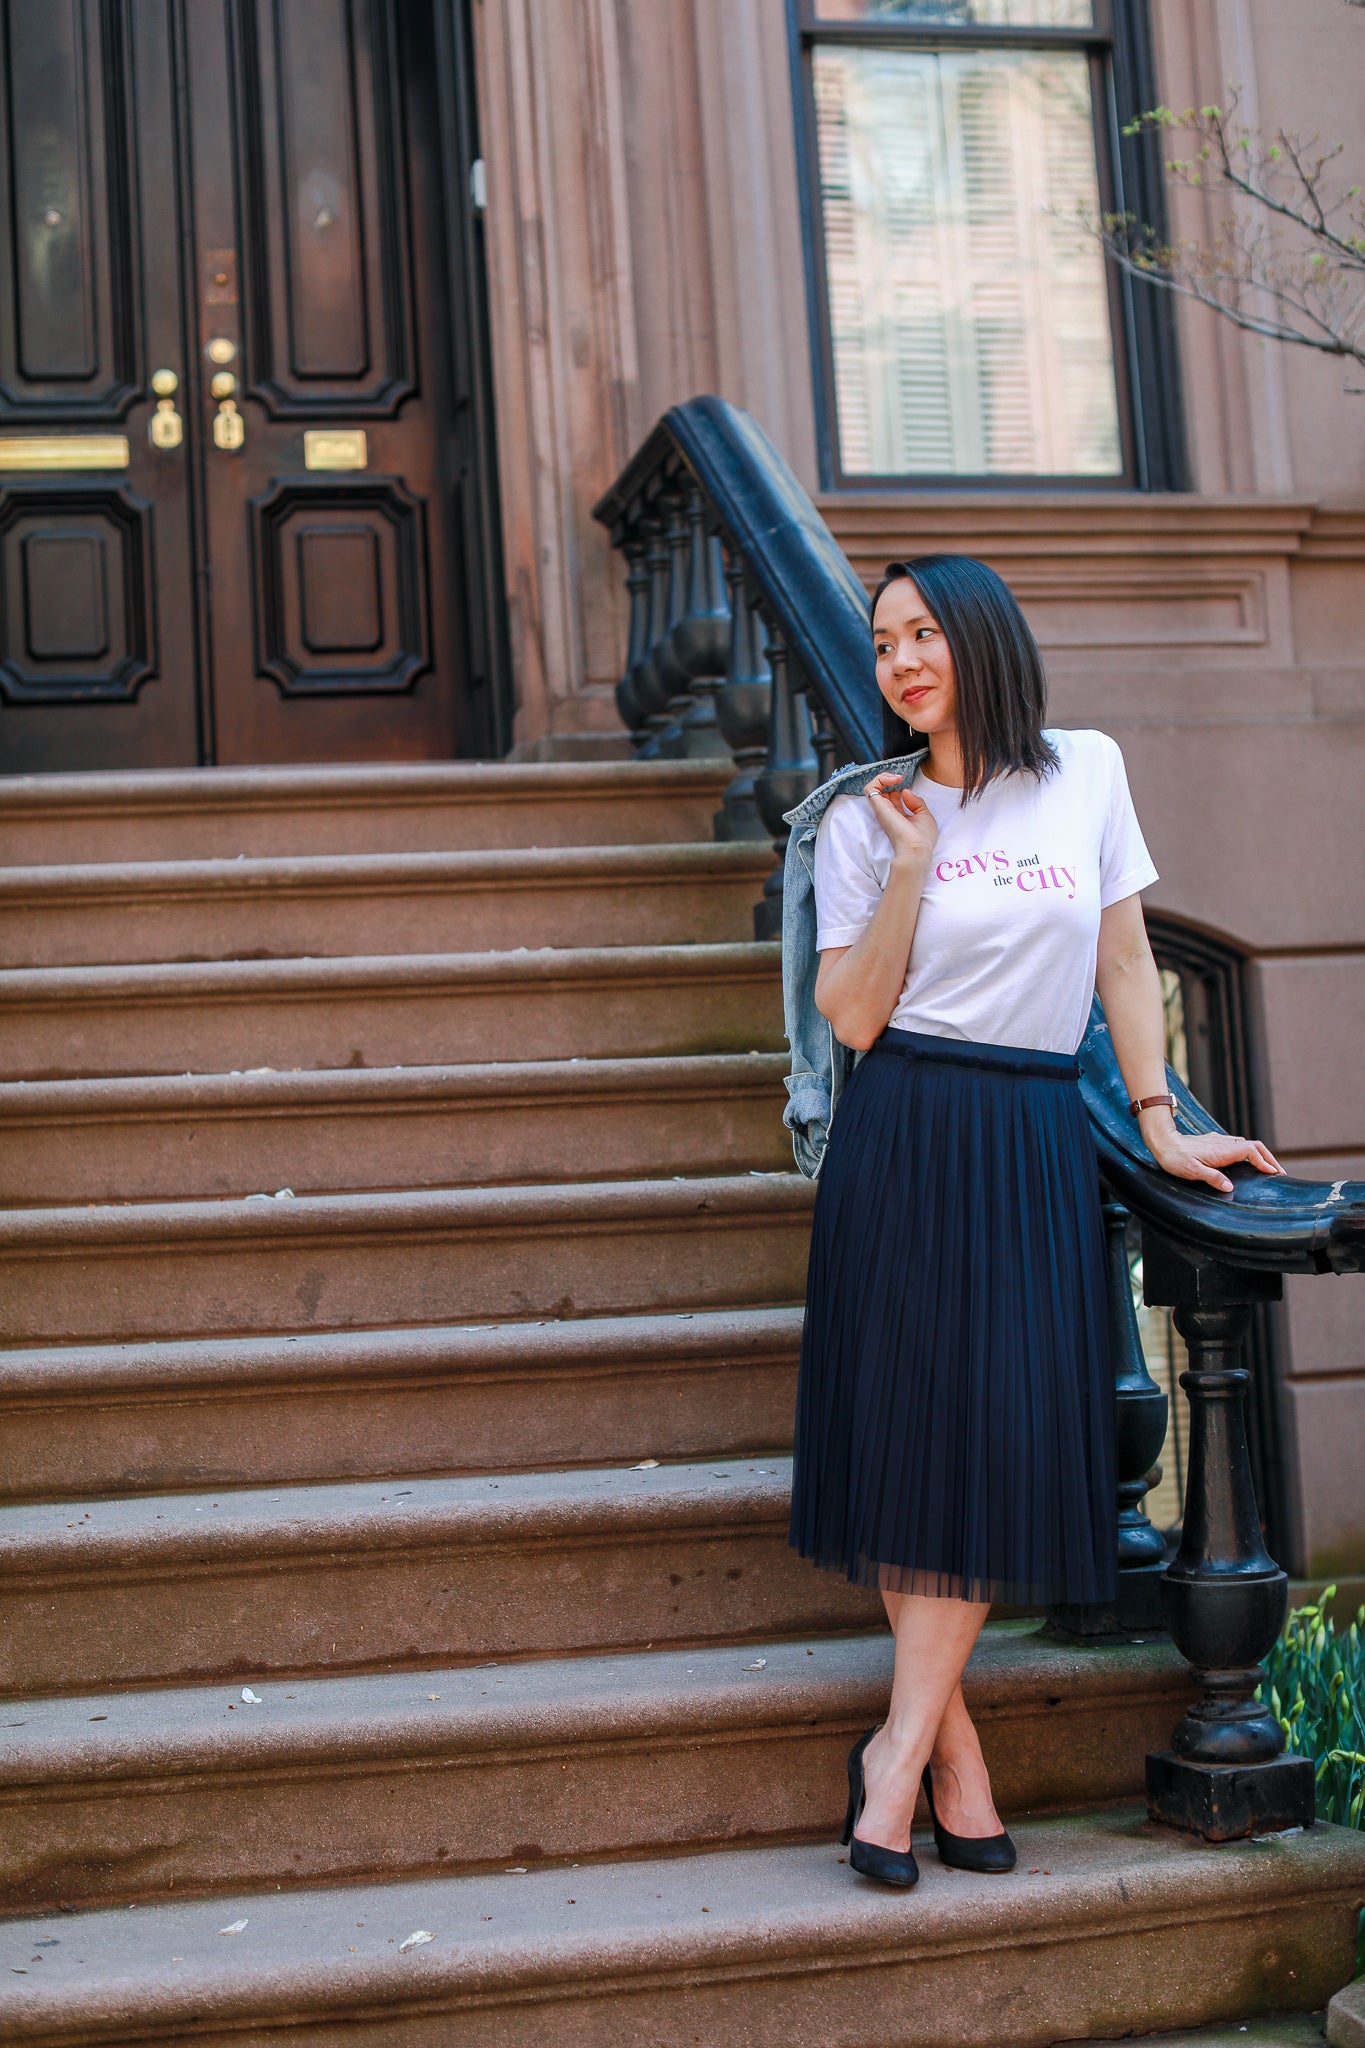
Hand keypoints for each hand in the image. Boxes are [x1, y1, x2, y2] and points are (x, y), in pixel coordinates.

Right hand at [865, 772, 937, 868]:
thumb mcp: (925, 815)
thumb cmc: (922, 838)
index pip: (893, 796)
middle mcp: (888, 811)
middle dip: (890, 779)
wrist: (916, 849)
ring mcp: (882, 809)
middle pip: (882, 790)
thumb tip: (905, 791)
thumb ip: (916, 802)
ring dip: (884, 777)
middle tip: (901, 779)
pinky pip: (871, 787)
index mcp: (899, 815)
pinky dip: (881, 779)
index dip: (899, 787)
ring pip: (873, 787)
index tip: (908, 785)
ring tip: (897, 778)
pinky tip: (894, 780)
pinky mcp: (878, 807)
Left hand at [1143, 1119, 1284, 1194]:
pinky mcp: (1215, 1142)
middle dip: (1269, 1158)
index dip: (1264, 1161)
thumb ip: (1212, 1178)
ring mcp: (1220, 1141)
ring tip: (1268, 1169)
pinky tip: (1248, 1163)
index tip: (1274, 1173)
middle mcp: (1223, 1143)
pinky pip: (1238, 1146)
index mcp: (1221, 1151)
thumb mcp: (1192, 1171)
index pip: (1251, 1151)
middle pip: (1254, 1146)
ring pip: (1247, 1145)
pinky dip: (1249, 1153)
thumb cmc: (1175, 1158)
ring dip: (1260, 1155)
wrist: (1163, 1142)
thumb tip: (1230, 1187)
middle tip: (1279, 1172)